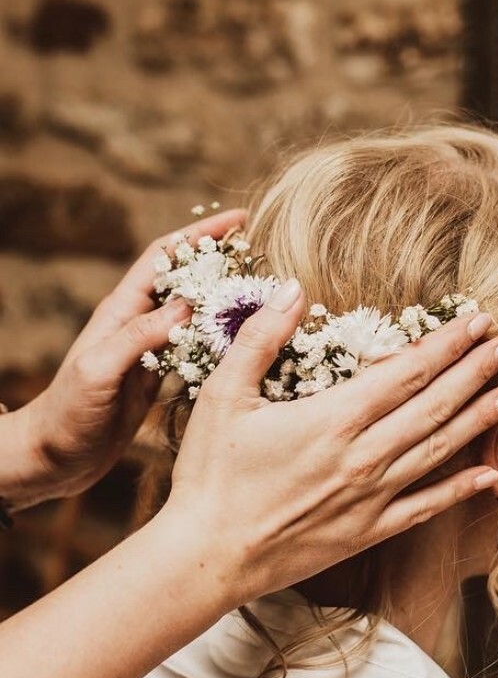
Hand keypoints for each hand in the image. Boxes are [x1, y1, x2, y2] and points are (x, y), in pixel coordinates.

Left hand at [12, 210, 245, 504]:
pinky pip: (196, 350)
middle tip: (265, 259)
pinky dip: (220, 343)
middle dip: (222, 263)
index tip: (240, 220)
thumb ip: (139, 336)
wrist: (52, 457)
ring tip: (264, 298)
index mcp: (122, 310)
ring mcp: (150, 350)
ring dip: (226, 303)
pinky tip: (246, 345)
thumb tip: (188, 306)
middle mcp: (138, 323)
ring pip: (195, 315)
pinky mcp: (157, 377)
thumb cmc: (66, 414)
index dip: (201, 234)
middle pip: (187, 280)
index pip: (166, 256)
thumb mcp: (99, 370)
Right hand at [160, 279, 497, 608]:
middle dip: (477, 370)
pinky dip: (461, 489)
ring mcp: (371, 498)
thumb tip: (292, 289)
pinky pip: (426, 506)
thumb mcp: (222, 394)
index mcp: (332, 418)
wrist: (207, 555)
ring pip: (439, 450)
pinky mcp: (367, 532)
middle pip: (434, 404)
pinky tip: (492, 474)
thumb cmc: (211, 475)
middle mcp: (363, 456)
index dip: (447, 344)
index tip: (478, 321)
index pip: (406, 371)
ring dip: (480, 418)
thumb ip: (260, 338)